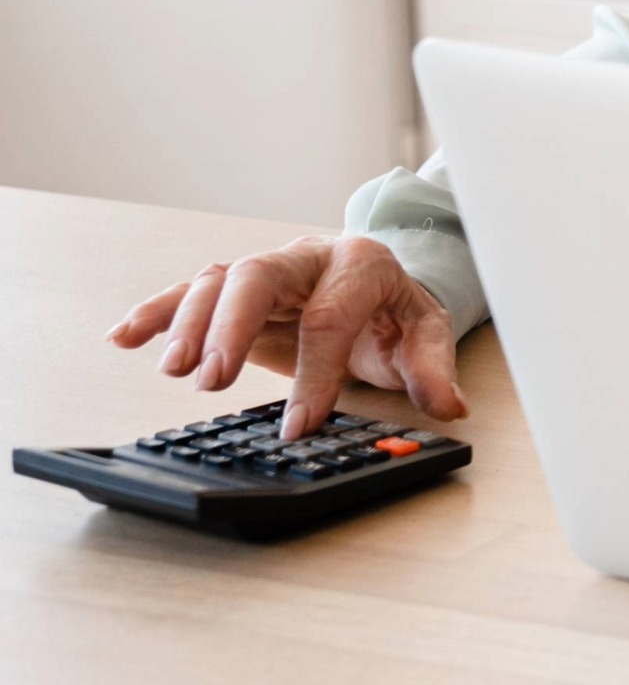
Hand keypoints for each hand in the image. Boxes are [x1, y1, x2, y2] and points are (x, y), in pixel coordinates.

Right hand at [106, 235, 468, 441]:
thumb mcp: (425, 334)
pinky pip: (191, 292)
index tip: (299, 425)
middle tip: (210, 380)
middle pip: (259, 278)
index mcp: (362, 265)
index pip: (331, 318)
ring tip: (172, 371)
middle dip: (231, 327)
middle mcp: (308, 258)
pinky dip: (157, 312)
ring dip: (190, 324)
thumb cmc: (396, 310)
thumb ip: (432, 369)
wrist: (376, 283)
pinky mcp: (236, 288)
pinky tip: (125, 336)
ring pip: (219, 282)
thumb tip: (448, 405)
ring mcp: (268, 270)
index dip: (315, 373)